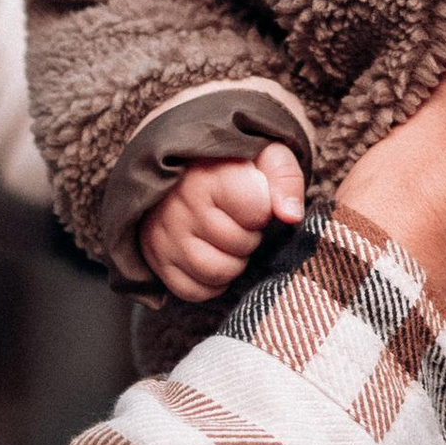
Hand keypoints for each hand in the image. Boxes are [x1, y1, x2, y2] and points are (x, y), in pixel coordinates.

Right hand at [138, 145, 308, 302]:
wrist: (183, 167)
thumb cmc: (231, 162)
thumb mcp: (265, 154)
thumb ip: (284, 179)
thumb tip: (290, 216)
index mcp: (209, 175)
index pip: (256, 209)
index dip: (264, 209)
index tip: (254, 198)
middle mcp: (180, 205)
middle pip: (239, 244)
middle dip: (250, 236)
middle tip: (240, 221)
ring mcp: (163, 234)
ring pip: (215, 272)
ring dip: (233, 262)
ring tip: (228, 240)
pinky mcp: (155, 258)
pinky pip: (191, 290)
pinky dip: (210, 283)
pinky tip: (214, 257)